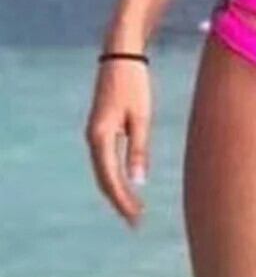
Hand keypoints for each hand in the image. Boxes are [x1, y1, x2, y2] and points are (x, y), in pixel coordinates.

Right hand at [84, 53, 151, 227]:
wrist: (121, 55)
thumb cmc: (134, 83)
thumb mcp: (140, 116)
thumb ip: (138, 148)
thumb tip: (139, 181)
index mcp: (100, 136)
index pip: (110, 178)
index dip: (123, 201)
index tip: (137, 218)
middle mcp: (93, 138)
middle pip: (103, 179)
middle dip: (119, 201)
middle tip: (136, 221)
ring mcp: (95, 133)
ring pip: (103, 170)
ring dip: (117, 190)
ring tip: (134, 208)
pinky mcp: (101, 127)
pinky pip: (106, 159)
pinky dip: (115, 175)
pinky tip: (128, 184)